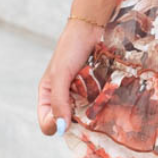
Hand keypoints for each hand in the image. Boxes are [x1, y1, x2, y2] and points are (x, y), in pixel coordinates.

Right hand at [37, 17, 104, 136]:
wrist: (91, 29)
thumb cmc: (70, 49)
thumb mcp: (60, 76)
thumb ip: (59, 102)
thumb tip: (60, 128)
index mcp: (48, 96)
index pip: (48, 124)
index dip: (57, 126)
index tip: (68, 119)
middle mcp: (64, 99)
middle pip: (70, 124)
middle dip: (79, 123)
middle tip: (89, 115)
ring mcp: (81, 95)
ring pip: (86, 117)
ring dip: (94, 115)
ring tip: (101, 105)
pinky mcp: (96, 91)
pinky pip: (99, 106)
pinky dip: (103, 106)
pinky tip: (109, 100)